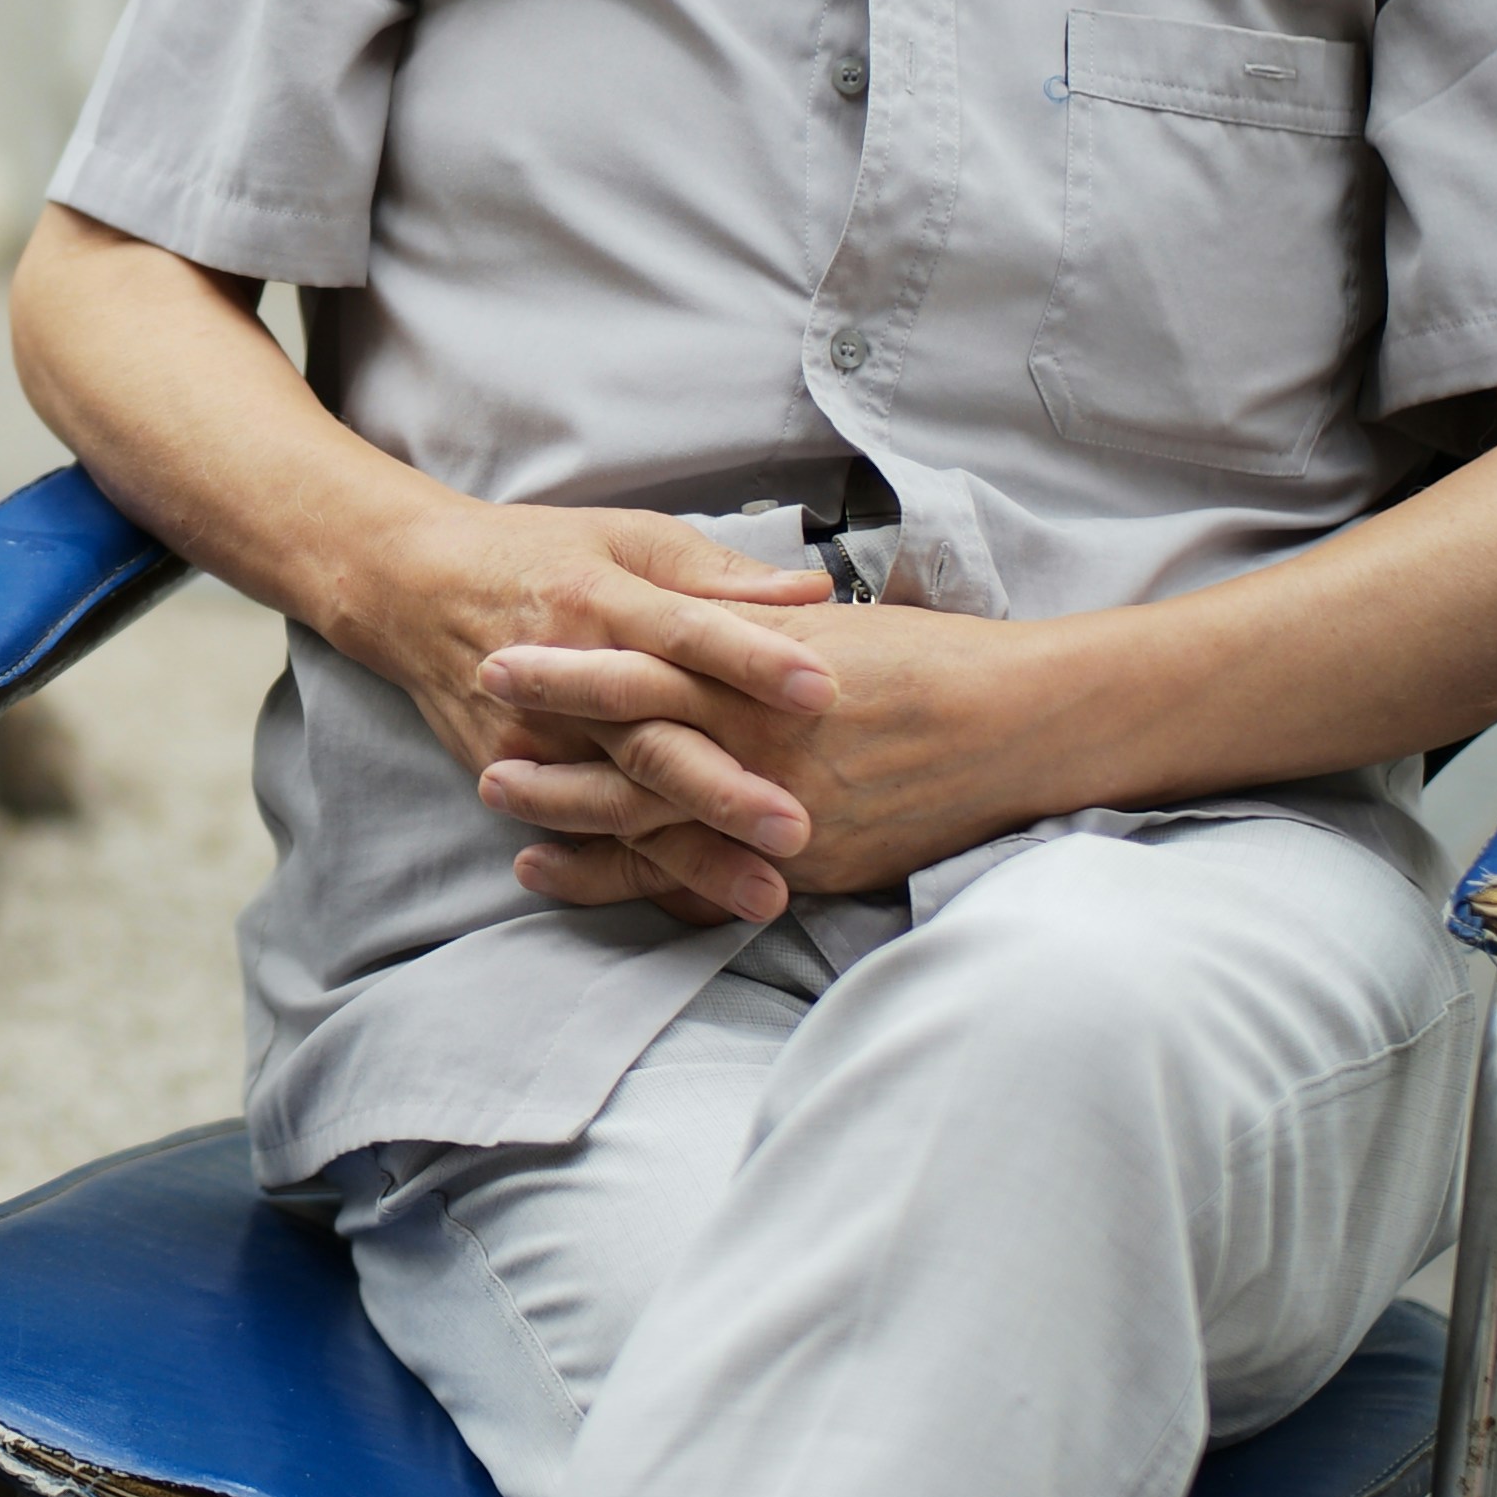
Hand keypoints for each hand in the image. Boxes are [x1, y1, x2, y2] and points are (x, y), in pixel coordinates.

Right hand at [312, 494, 829, 916]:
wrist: (415, 588)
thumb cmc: (540, 555)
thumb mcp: (626, 539)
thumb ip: (719, 575)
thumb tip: (815, 597)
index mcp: (600, 598)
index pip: (684, 630)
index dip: (750, 660)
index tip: (821, 689)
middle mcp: (565, 670)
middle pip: (651, 737)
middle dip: (724, 788)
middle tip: (798, 828)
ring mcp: (532, 734)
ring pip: (620, 806)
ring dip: (693, 855)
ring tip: (767, 893)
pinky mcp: (508, 774)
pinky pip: (579, 834)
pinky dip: (635, 876)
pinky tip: (693, 907)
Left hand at [471, 587, 1080, 912]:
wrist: (1020, 723)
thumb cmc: (929, 661)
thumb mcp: (828, 630)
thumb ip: (754, 625)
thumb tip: (702, 610)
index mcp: (761, 671)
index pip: (644, 664)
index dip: (568, 667)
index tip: (501, 658)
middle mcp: (760, 741)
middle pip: (631, 748)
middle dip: (551, 750)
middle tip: (476, 748)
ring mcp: (781, 807)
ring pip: (656, 819)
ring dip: (575, 821)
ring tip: (507, 821)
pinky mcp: (806, 862)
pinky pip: (708, 879)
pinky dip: (642, 883)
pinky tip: (587, 886)